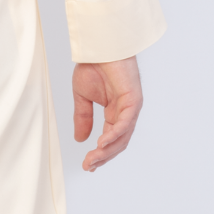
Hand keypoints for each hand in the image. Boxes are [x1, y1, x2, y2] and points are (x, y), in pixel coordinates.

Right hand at [72, 56, 142, 171]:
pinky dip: (113, 135)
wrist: (98, 47)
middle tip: (88, 166)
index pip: (110, 139)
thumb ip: (83, 118)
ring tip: (93, 159)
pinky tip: (101, 144)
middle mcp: (125, 113)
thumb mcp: (83, 98)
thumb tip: (80, 139)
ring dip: (107, 150)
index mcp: (114, 112)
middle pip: (118, 143)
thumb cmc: (93, 66)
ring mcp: (131, 108)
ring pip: (122, 137)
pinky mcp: (133, 101)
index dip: (99, 154)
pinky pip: (125, 124)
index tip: (87, 165)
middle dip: (103, 157)